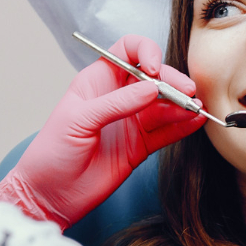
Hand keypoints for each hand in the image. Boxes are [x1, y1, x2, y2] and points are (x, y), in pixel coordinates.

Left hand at [0, 35, 204, 227]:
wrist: (49, 194)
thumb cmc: (51, 152)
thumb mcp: (78, 120)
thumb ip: (116, 104)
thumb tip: (151, 88)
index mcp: (98, 81)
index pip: (128, 51)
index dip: (146, 52)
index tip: (154, 69)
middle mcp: (117, 97)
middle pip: (153, 78)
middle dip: (172, 82)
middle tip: (186, 93)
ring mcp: (130, 122)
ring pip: (164, 105)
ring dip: (182, 105)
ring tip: (196, 108)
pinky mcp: (140, 146)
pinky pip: (166, 132)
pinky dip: (182, 126)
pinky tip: (196, 122)